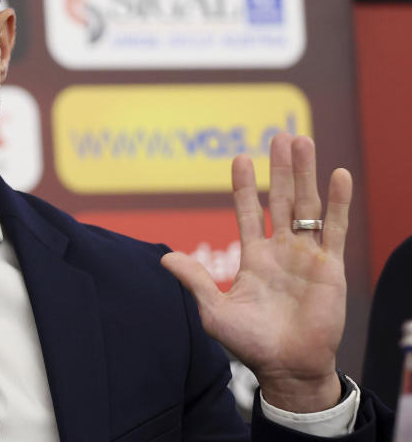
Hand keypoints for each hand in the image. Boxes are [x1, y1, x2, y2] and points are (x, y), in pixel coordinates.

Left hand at [162, 133, 350, 411]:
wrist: (288, 368)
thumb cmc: (251, 344)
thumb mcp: (214, 311)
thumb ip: (195, 281)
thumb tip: (165, 257)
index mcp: (253, 257)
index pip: (247, 211)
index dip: (244, 186)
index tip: (240, 158)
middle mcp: (281, 250)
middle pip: (281, 199)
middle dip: (280, 168)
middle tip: (279, 135)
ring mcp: (306, 256)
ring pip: (307, 205)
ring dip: (305, 173)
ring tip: (302, 140)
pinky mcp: (330, 267)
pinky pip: (334, 228)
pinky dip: (338, 201)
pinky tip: (338, 174)